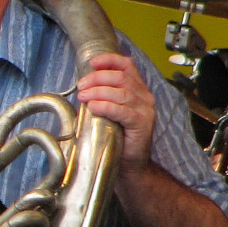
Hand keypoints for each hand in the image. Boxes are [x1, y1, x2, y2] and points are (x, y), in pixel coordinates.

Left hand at [74, 52, 156, 178]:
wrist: (131, 165)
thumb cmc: (119, 138)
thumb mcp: (111, 112)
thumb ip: (104, 97)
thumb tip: (82, 86)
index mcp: (139, 90)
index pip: (127, 66)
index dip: (109, 60)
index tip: (92, 63)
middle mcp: (145, 97)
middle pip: (121, 77)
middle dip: (98, 78)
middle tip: (81, 86)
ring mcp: (146, 111)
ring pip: (122, 92)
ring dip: (98, 92)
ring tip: (83, 96)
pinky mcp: (142, 124)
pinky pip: (123, 111)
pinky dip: (105, 106)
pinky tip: (93, 107)